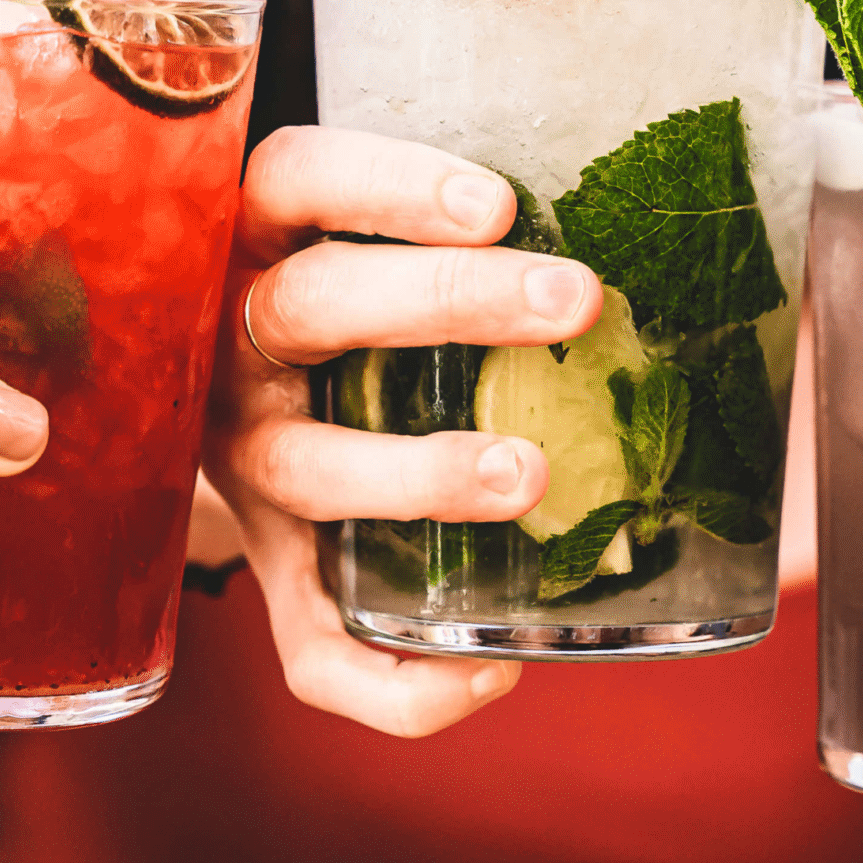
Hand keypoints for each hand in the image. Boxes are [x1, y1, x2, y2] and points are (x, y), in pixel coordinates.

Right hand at [208, 127, 600, 736]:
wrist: (200, 403)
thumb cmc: (346, 303)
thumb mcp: (361, 238)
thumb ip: (466, 231)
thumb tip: (663, 233)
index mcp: (258, 240)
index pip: (297, 180)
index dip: (387, 188)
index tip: (498, 203)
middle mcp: (235, 349)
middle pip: (314, 306)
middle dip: (445, 299)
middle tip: (574, 299)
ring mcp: (244, 464)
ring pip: (307, 466)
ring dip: (420, 472)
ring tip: (528, 472)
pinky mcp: (270, 570)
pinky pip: (310, 649)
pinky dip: (395, 682)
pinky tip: (495, 672)